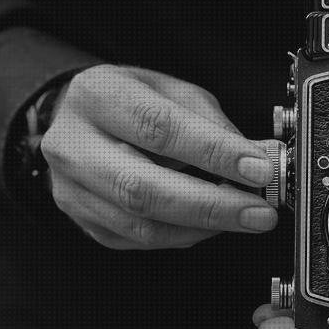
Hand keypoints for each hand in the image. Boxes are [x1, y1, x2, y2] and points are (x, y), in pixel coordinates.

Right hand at [40, 64, 278, 248]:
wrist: (75, 120)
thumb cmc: (127, 101)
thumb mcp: (169, 89)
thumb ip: (210, 122)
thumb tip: (256, 159)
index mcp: (96, 97)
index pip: (158, 128)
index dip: (213, 152)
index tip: (257, 169)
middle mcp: (73, 144)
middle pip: (141, 187)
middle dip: (210, 205)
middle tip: (258, 211)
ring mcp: (71, 188)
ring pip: (139, 224)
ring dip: (201, 226)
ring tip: (242, 218)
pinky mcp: (81, 219)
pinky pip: (136, 239)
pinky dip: (181, 235)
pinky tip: (207, 224)